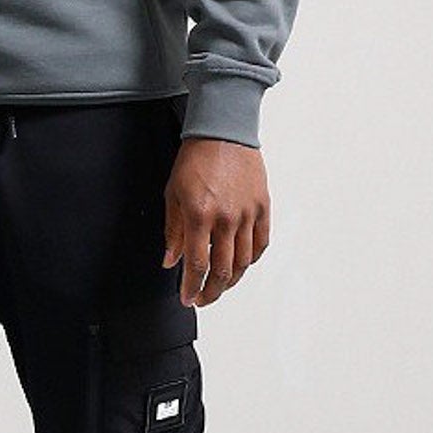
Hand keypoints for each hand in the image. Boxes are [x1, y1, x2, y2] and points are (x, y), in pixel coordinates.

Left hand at [162, 138, 270, 306]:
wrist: (223, 132)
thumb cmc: (195, 160)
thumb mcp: (173, 195)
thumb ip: (172, 232)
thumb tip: (170, 261)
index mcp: (199, 215)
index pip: (197, 265)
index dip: (191, 287)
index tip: (187, 298)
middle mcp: (226, 219)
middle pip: (223, 271)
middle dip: (211, 291)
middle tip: (203, 299)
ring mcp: (247, 214)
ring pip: (244, 262)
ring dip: (231, 280)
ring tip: (220, 286)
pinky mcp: (263, 207)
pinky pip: (261, 243)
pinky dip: (251, 260)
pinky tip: (241, 264)